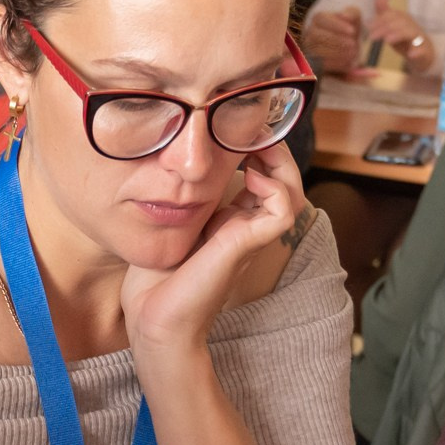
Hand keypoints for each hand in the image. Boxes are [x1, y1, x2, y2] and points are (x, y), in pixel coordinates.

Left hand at [117, 144, 307, 367]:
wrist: (151, 317)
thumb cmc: (153, 278)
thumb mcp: (166, 222)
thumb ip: (178, 196)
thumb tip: (173, 162)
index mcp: (230, 222)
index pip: (262, 178)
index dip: (257, 149)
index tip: (238, 127)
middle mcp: (244, 228)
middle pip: (284, 181)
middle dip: (273, 148)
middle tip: (254, 129)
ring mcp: (249, 237)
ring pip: (293, 193)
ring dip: (281, 163)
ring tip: (256, 146)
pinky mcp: (247, 244)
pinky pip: (284, 210)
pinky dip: (275, 187)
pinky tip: (250, 176)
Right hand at [300, 5, 363, 73]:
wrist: (349, 46)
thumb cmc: (350, 29)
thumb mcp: (354, 18)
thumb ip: (352, 14)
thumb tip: (344, 15)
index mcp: (318, 19)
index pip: (320, 18)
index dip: (336, 24)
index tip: (352, 30)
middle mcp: (310, 33)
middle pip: (316, 35)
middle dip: (336, 40)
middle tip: (353, 43)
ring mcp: (310, 49)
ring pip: (317, 51)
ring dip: (337, 53)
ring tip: (353, 52)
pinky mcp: (314, 64)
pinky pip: (320, 65)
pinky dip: (336, 64)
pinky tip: (349, 62)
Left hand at [367, 0, 433, 73]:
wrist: (423, 54)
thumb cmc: (405, 39)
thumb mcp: (393, 26)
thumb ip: (385, 14)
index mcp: (404, 20)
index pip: (392, 15)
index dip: (380, 20)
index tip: (368, 26)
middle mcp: (412, 26)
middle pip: (400, 23)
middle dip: (385, 28)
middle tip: (372, 36)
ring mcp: (419, 39)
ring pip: (411, 33)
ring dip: (399, 35)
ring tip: (387, 40)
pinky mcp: (424, 51)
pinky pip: (422, 50)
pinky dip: (417, 52)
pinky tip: (411, 55)